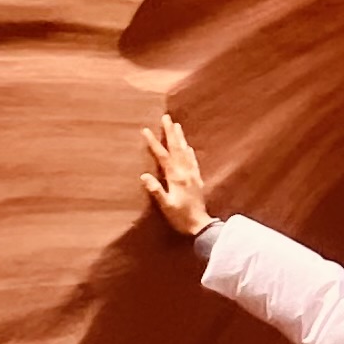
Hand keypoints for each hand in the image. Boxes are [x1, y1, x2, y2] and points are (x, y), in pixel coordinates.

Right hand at [140, 111, 210, 237]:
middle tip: (166, 117)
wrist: (200, 225)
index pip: (163, 156)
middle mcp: (185, 172)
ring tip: (177, 125)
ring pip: (185, 151)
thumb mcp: (166, 206)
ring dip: (180, 138)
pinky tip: (188, 147)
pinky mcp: (197, 179)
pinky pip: (192, 160)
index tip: (145, 130)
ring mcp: (192, 174)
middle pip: (177, 148)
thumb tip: (144, 176)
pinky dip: (189, 151)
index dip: (154, 143)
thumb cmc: (180, 217)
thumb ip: (156, 190)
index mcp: (176, 177)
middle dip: (171, 132)